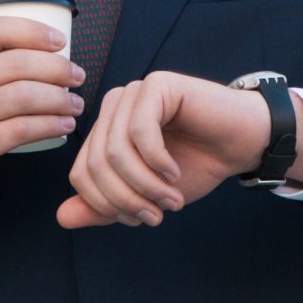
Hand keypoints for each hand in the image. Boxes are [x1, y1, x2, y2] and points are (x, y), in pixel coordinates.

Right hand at [0, 16, 83, 244]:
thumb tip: (33, 59)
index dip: (34, 31)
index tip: (59, 42)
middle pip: (19, 62)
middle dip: (58, 68)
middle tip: (77, 76)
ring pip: (25, 95)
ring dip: (60, 98)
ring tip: (75, 104)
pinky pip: (22, 129)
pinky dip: (50, 125)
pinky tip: (63, 125)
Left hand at [56, 70, 269, 228]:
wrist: (240, 144)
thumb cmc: (196, 165)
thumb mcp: (145, 195)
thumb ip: (106, 207)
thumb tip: (61, 218)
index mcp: (105, 130)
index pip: (81, 173)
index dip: (107, 204)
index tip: (142, 219)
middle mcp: (113, 108)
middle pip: (95, 163)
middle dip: (126, 198)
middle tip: (157, 215)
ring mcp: (133, 93)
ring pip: (115, 150)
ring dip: (144, 185)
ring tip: (171, 199)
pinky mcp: (157, 84)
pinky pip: (140, 130)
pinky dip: (157, 162)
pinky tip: (174, 172)